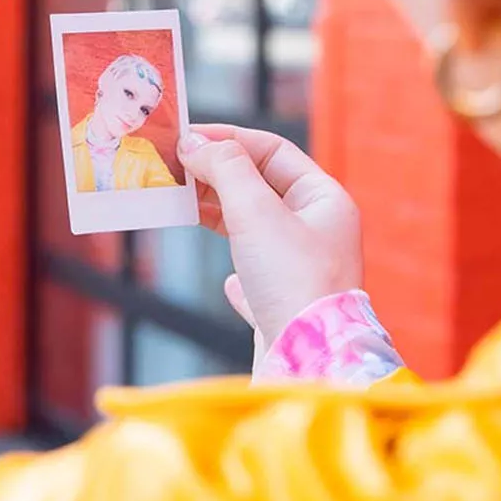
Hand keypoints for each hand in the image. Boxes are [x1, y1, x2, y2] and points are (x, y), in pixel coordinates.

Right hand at [177, 125, 362, 353]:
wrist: (308, 363)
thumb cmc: (293, 281)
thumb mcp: (256, 211)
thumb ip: (226, 169)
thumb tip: (197, 143)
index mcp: (325, 201)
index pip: (273, 151)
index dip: (229, 139)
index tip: (187, 137)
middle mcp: (319, 232)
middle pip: (262, 187)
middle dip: (218, 175)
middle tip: (175, 168)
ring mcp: (304, 271)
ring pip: (256, 230)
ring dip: (219, 215)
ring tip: (183, 206)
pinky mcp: (285, 308)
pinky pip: (259, 279)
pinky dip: (238, 273)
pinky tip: (228, 280)